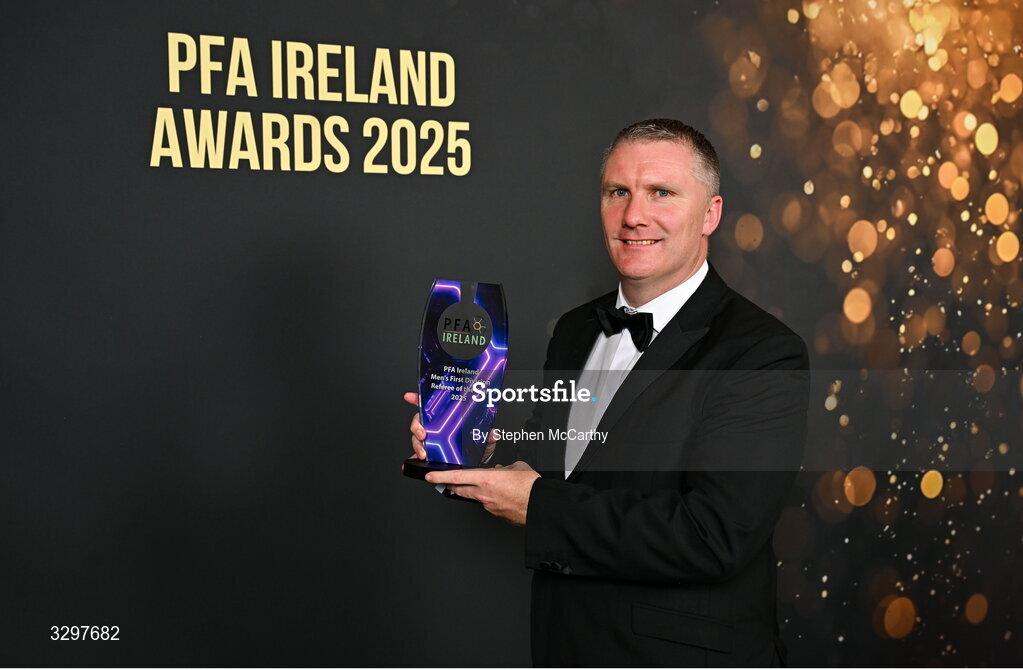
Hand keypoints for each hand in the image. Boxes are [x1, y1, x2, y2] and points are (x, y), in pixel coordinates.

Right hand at [403, 392, 499, 461]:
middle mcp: (436, 427)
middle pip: (419, 422)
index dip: (418, 398)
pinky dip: (412, 459)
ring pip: (417, 438)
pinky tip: (411, 461)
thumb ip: (488, 435)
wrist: (478, 462)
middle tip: (423, 434)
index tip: (410, 396)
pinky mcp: (429, 454)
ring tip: (423, 453)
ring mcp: (431, 440)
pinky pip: (417, 455)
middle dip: (417, 427)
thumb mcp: (485, 437)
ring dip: (417, 445)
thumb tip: (493, 434)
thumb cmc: (479, 445)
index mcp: (446, 417)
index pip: (430, 405)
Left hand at [425, 461, 539, 525]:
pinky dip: (490, 498)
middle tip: (444, 481)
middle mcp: (484, 494)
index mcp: (487, 479)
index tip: (430, 476)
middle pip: (459, 490)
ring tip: (481, 484)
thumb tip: (501, 470)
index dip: (440, 476)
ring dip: (473, 491)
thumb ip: (504, 468)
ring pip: (474, 497)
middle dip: (450, 485)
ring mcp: (489, 506)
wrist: (541, 506)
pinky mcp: (496, 514)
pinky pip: (488, 504)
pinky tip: (500, 494)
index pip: (456, 477)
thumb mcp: (516, 467)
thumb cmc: (532, 487)